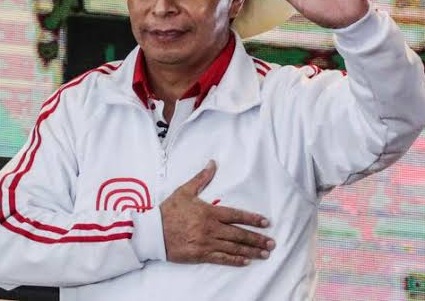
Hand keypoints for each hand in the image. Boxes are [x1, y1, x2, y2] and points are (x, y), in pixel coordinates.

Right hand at [160, 160, 275, 266]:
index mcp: (209, 212)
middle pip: (239, 234)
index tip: (266, 222)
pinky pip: (221, 259)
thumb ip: (201, 178)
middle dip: (257, 239)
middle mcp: (211, 228)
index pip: (236, 215)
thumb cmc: (169, 210)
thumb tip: (212, 163)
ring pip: (233, 248)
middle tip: (271, 242)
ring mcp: (206, 243)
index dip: (252, 219)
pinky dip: (234, 260)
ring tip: (264, 253)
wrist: (152, 231)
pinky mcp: (200, 255)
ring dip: (251, 251)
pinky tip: (246, 261)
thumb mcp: (185, 191)